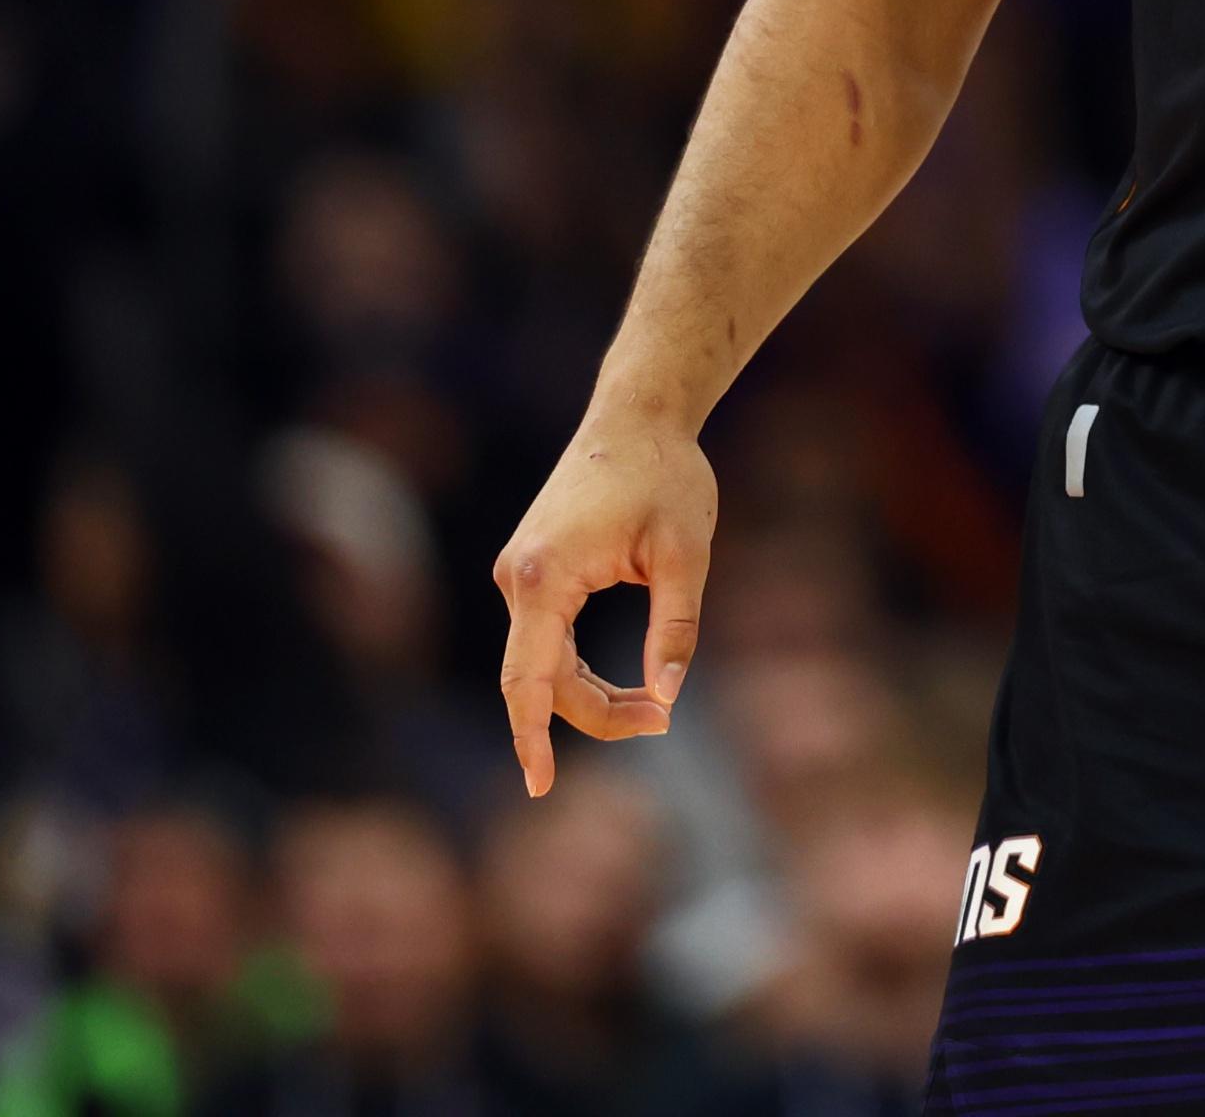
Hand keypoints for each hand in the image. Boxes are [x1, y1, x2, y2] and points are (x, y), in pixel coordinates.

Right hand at [492, 411, 716, 796]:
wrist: (637, 416)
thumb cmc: (667, 476)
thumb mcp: (687, 553)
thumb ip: (676, 628)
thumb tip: (668, 697)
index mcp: (545, 576)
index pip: (529, 678)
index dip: (532, 738)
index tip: (539, 788)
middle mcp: (517, 578)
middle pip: (539, 680)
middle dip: (593, 715)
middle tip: (661, 724)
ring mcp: (519, 574)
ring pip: (542, 664)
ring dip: (589, 696)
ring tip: (654, 709)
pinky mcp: (532, 571)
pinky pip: (545, 641)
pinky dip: (577, 672)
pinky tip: (623, 688)